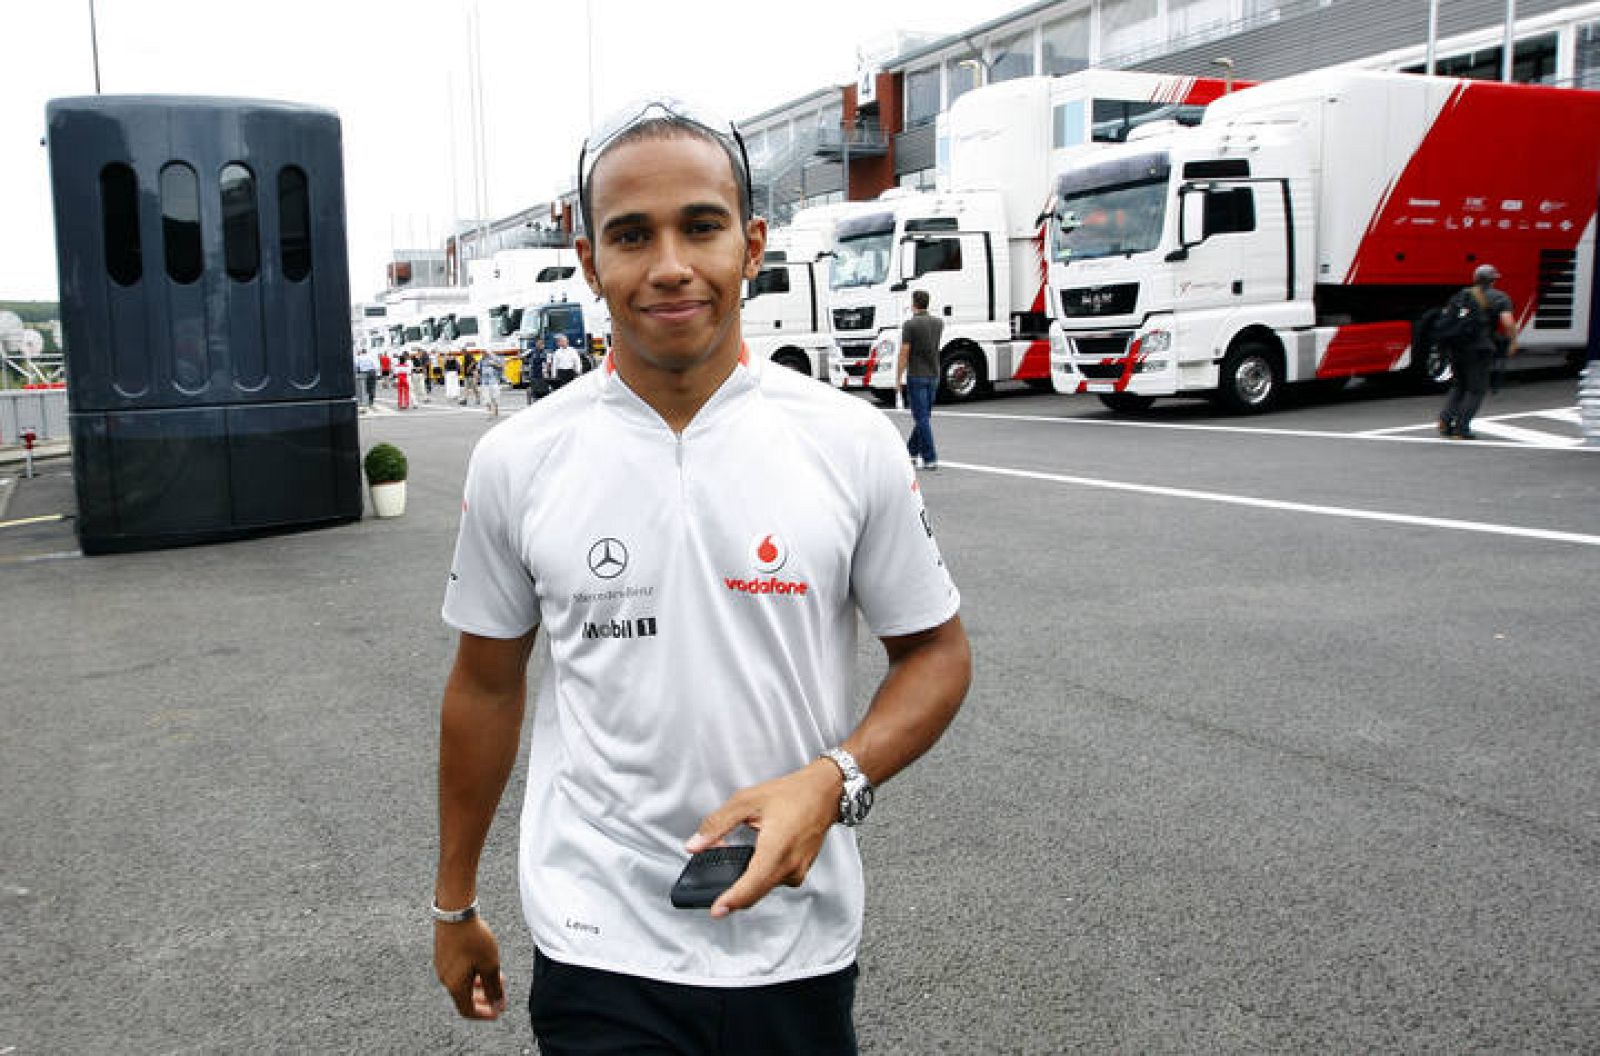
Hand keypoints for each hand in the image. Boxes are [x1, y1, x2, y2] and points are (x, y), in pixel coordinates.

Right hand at [434, 916, 507, 1019]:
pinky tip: (484, 962)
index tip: (498, 1010)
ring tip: (498, 975)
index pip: (467, 1010)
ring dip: (481, 984)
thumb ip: (494, 988)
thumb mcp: (490, 965)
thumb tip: (498, 1006)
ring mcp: (442, 966)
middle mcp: (445, 979)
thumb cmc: (473, 939)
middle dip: (485, 998)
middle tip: (501, 994)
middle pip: (465, 998)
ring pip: (463, 983)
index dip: (484, 1013)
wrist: (455, 912)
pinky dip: (473, 973)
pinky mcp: (443, 954)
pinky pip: (459, 972)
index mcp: (455, 985)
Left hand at [686, 759, 840, 918]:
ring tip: (736, 856)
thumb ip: (717, 825)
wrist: (826, 792)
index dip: (731, 901)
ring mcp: (798, 871)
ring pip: (764, 887)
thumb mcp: (746, 801)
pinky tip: (756, 856)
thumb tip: (695, 845)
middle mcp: (790, 866)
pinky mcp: (800, 871)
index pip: (751, 886)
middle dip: (733, 890)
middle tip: (716, 879)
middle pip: (755, 893)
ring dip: (747, 880)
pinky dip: (761, 874)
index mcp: (776, 849)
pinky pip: (774, 880)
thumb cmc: (792, 794)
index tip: (717, 910)